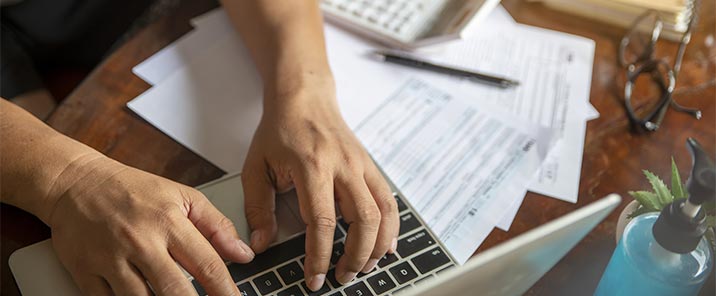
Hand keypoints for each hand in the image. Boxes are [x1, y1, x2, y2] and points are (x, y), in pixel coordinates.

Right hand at [46, 157, 253, 294]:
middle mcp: (141, 242)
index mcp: (169, 222)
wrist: (76, 183)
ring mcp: (110, 260)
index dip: (226, 291)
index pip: (207, 265)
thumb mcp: (182, 197)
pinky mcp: (85, 273)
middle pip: (175, 292)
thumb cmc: (133, 190)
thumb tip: (244, 254)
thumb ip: (216, 226)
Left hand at [241, 86, 399, 290]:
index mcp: (312, 166)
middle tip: (342, 276)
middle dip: (355, 256)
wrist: (304, 97)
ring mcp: (361, 165)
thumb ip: (257, 208)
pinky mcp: (370, 166)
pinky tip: (385, 245)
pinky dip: (391, 226)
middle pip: (362, 220)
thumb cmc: (279, 131)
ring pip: (383, 212)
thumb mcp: (256, 167)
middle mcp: (343, 166)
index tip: (314, 277)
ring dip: (377, 245)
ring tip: (364, 266)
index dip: (319, 256)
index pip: (322, 221)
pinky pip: (389, 200)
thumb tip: (262, 243)